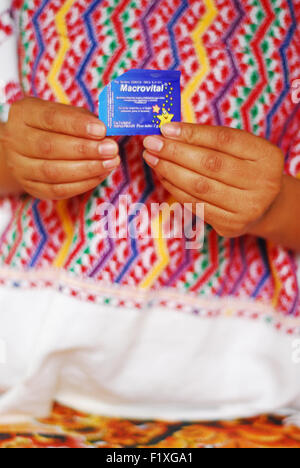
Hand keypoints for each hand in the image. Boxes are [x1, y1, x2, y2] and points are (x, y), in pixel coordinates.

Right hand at [0, 98, 119, 199]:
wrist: (26, 150)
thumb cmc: (53, 128)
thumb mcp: (64, 115)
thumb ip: (84, 120)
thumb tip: (108, 131)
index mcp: (24, 114)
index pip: (50, 118)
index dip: (77, 125)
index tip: (101, 130)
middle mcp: (15, 139)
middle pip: (50, 147)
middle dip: (85, 149)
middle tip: (111, 149)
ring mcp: (20, 166)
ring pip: (53, 172)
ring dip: (87, 169)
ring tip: (110, 163)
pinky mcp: (31, 187)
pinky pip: (57, 190)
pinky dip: (82, 184)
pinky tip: (100, 175)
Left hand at [143, 123, 283, 237]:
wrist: (264, 206)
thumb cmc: (245, 169)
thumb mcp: (240, 149)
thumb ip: (211, 139)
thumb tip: (168, 131)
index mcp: (267, 156)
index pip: (224, 140)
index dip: (192, 133)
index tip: (165, 128)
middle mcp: (262, 183)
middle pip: (210, 164)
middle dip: (175, 152)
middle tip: (151, 143)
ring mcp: (248, 208)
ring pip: (199, 186)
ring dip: (169, 170)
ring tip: (152, 158)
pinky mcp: (231, 225)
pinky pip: (196, 204)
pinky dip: (175, 189)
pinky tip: (163, 176)